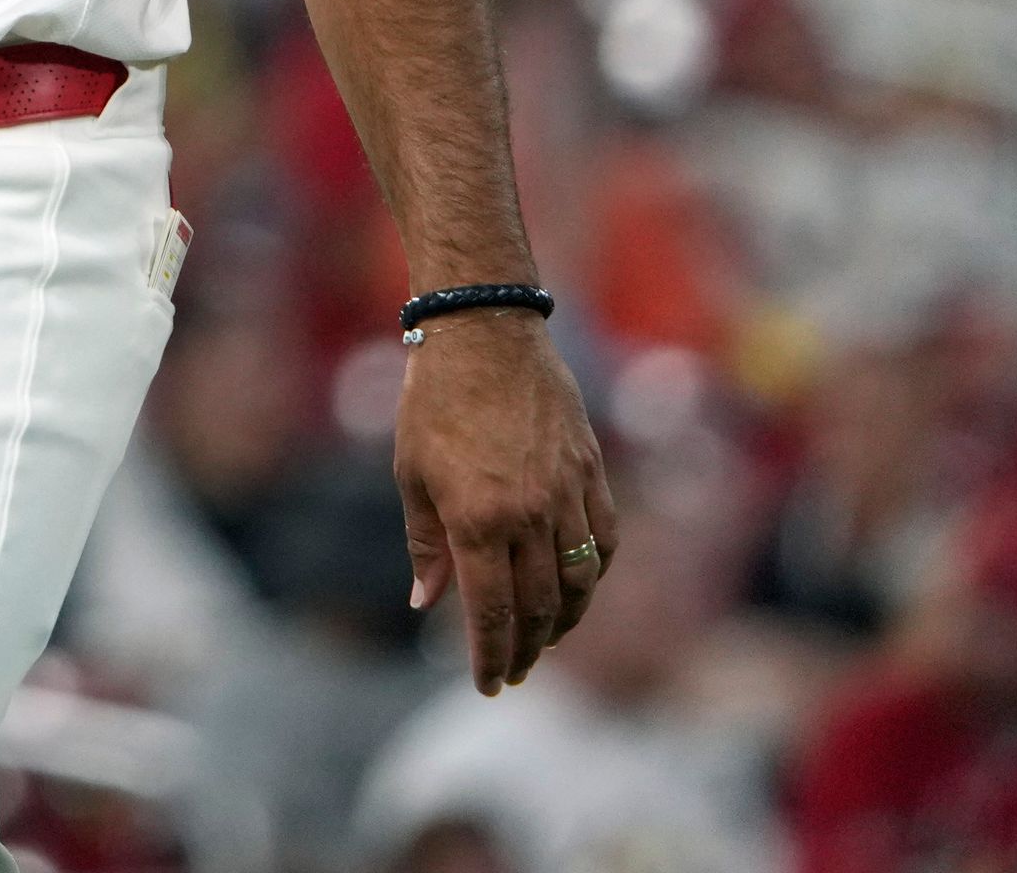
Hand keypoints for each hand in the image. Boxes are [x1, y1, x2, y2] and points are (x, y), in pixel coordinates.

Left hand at [391, 309, 615, 694]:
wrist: (485, 333)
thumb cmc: (434, 401)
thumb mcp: (411, 474)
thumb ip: (425, 544)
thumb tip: (426, 604)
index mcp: (477, 519)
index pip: (492, 611)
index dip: (491, 655)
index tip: (489, 684)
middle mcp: (529, 514)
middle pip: (539, 606)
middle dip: (527, 649)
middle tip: (515, 672)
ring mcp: (567, 493)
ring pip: (579, 581)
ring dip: (565, 621)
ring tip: (545, 640)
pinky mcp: (591, 471)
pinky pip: (605, 540)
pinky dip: (595, 574)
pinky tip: (579, 588)